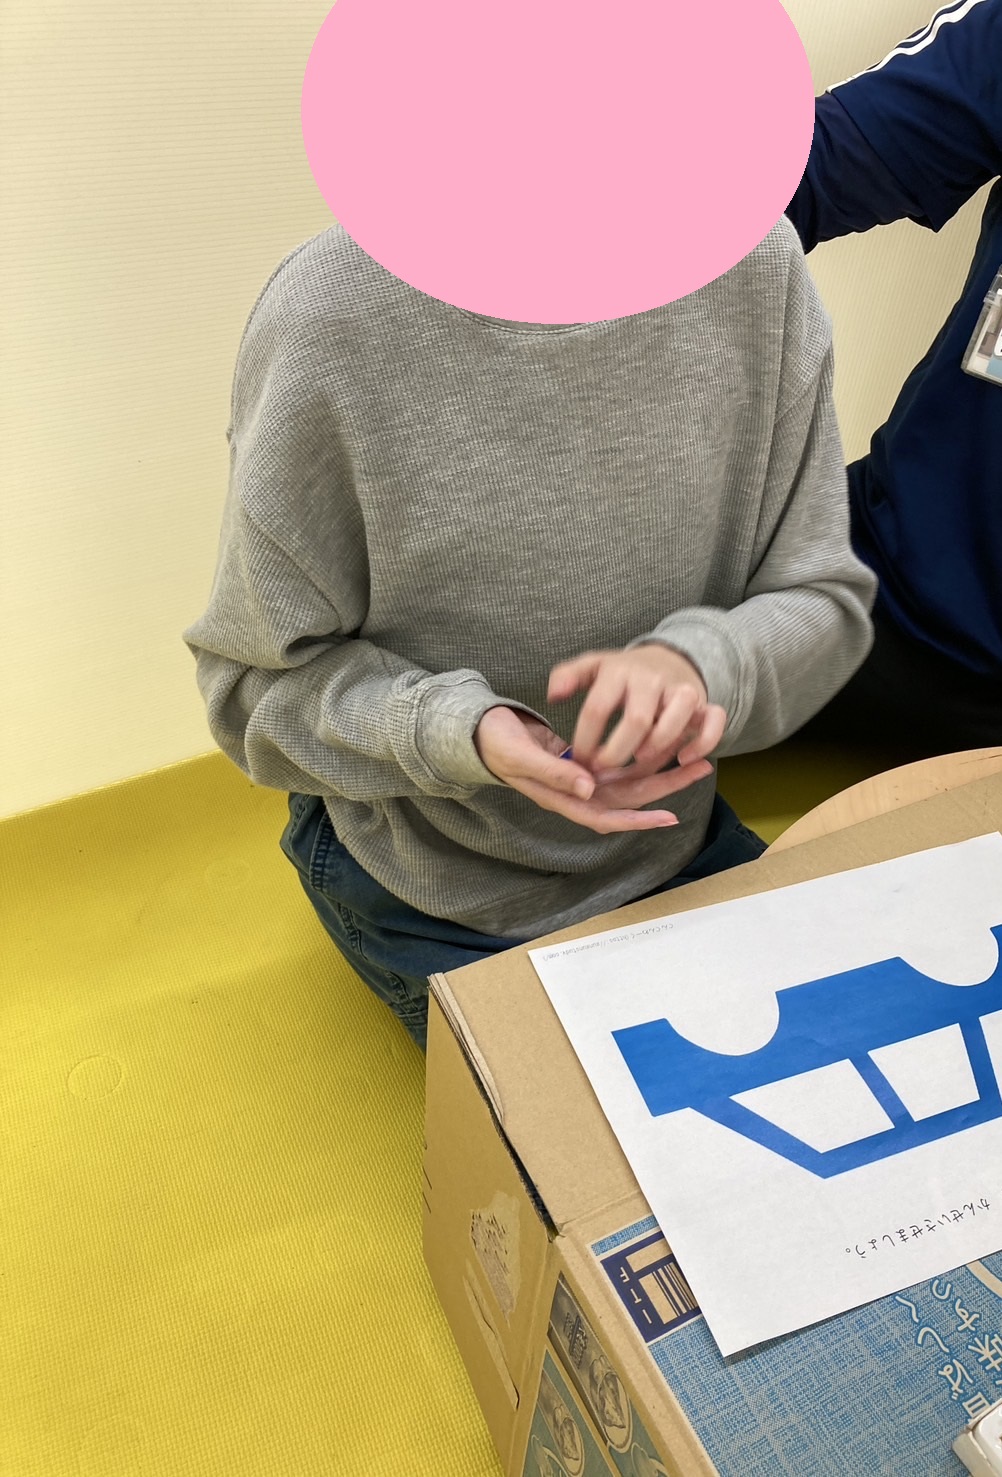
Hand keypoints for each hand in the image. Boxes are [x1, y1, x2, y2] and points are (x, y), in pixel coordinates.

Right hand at [473, 705, 711, 833]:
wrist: (481, 730)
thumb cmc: (495, 744)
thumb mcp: (521, 756)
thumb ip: (554, 773)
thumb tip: (590, 788)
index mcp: (562, 797)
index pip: (606, 816)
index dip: (637, 819)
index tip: (669, 816)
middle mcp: (577, 792)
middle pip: (629, 798)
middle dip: (665, 787)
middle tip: (701, 768)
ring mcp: (581, 778)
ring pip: (629, 780)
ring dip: (661, 771)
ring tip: (694, 758)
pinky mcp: (583, 762)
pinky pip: (620, 765)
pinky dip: (642, 757)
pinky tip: (663, 747)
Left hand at [547, 644, 726, 776]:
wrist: (668, 659)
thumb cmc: (623, 672)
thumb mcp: (592, 667)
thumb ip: (568, 677)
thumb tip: (553, 695)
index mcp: (619, 671)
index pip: (597, 708)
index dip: (585, 739)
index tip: (579, 760)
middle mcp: (651, 679)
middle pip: (636, 719)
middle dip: (617, 751)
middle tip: (603, 770)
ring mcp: (681, 690)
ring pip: (677, 717)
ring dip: (658, 745)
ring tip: (639, 760)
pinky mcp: (705, 703)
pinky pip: (715, 722)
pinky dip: (703, 743)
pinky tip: (683, 759)